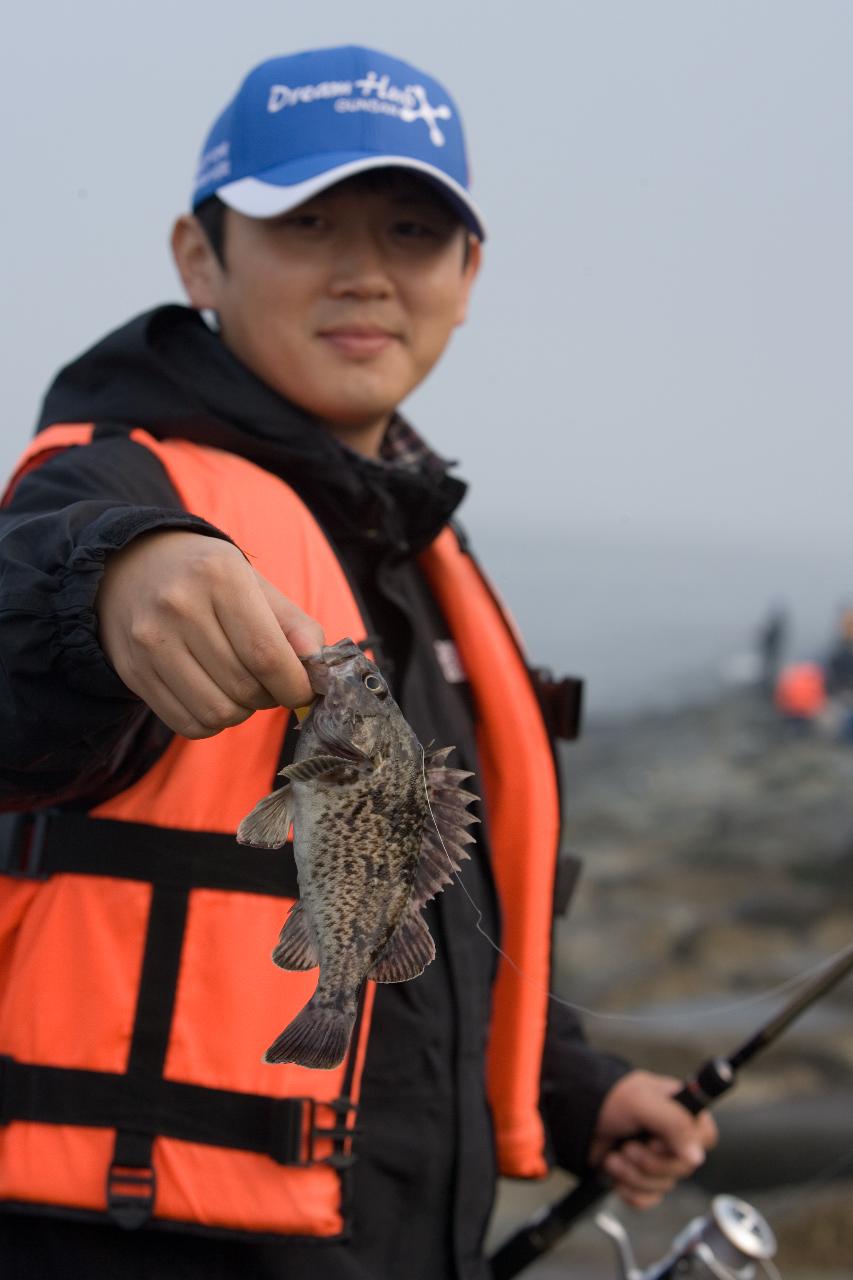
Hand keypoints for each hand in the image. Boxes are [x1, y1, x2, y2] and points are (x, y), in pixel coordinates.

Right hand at [96, 530, 323, 736]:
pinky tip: (213, 694)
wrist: (134, 565)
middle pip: (244, 688)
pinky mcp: (133, 671)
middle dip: (270, 697)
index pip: (267, 654)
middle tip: (270, 683)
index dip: (295, 685)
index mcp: (219, 576)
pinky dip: (211, 722)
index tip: (304, 689)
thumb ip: (294, 625)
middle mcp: (179, 606)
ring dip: (242, 712)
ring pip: (217, 712)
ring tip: (241, 687)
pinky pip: (187, 724)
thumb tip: (319, 668)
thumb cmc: (208, 578)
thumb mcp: (255, 584)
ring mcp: (149, 641)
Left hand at [588, 1070, 717, 1208]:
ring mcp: (657, 1158)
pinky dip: (629, 1189)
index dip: (685, 1145)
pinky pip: (648, 1198)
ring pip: (664, 1185)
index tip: (658, 1139)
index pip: (706, 1138)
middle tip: (629, 1146)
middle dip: (650, 1162)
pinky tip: (615, 1172)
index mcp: (681, 1111)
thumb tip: (696, 1156)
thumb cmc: (609, 1099)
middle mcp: (672, 1136)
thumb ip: (674, 1124)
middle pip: (685, 1168)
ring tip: (615, 1155)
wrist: (574, 1116)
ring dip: (634, 1174)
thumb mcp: (642, 1102)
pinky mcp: (641, 1177)